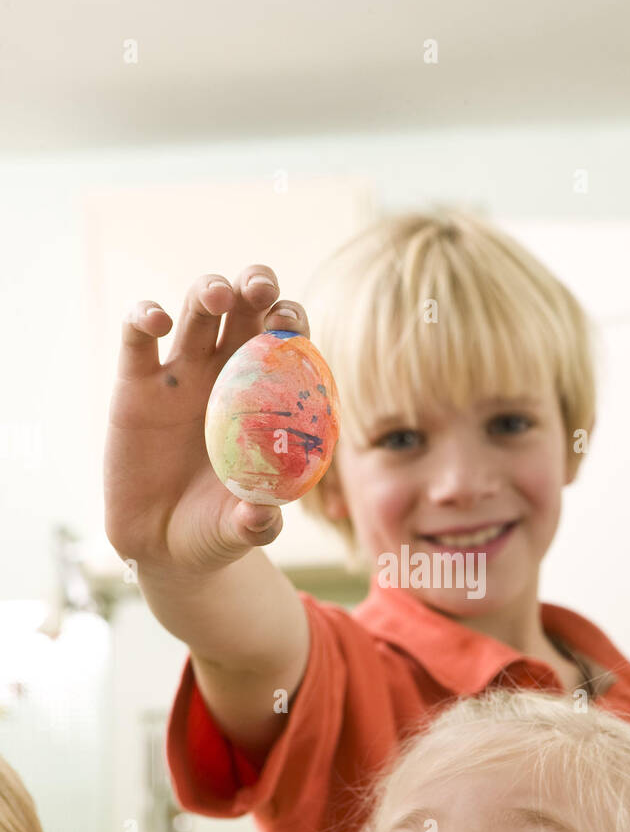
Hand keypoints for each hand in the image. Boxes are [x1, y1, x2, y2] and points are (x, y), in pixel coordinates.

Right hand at [104, 265, 310, 574]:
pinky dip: (144, 315)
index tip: (291, 323)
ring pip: (198, 309)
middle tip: (261, 289)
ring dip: (210, 289)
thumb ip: (257, 521)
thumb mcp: (241, 529)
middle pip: (245, 308)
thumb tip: (262, 514)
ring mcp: (182, 375)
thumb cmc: (217, 528)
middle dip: (256, 285)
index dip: (291, 322)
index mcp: (265, 396)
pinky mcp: (135, 385)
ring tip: (218, 296)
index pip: (286, 343)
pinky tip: (155, 320)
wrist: (163, 546)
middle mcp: (227, 374)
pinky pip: (137, 337)